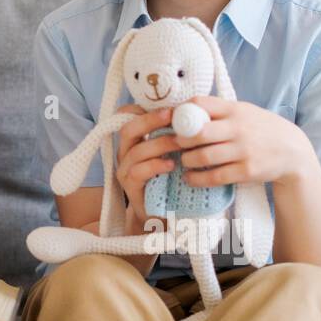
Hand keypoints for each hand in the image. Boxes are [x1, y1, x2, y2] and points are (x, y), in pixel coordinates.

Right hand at [114, 104, 181, 221]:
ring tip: (180, 143)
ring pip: (136, 150)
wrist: (166, 214)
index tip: (168, 106)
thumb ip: (175, 135)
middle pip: (129, 129)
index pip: (127, 116)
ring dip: (160, 144)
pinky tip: (171, 165)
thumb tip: (196, 112)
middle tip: (173, 116)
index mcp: (133, 140)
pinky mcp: (130, 187)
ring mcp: (125, 170)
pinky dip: (155, 166)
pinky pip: (138, 172)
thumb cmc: (171, 179)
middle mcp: (125, 152)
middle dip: (151, 120)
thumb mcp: (172, 153)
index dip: (142, 108)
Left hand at [173, 95, 309, 188]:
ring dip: (187, 160)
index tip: (172, 120)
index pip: (201, 104)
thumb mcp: (245, 111)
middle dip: (180, 139)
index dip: (181, 111)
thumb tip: (184, 109)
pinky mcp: (247, 171)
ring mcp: (243, 151)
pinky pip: (215, 177)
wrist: (293, 151)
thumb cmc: (261, 129)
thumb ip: (220, 110)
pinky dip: (197, 179)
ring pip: (203, 157)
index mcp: (235, 110)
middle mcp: (238, 128)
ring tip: (183, 161)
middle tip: (174, 143)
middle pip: (197, 132)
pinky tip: (190, 177)